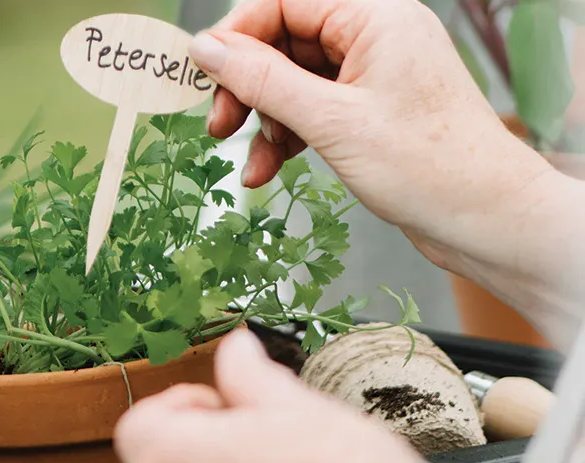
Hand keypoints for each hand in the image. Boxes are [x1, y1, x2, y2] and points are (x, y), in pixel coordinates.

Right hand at [185, 0, 556, 276]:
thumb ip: (263, 81)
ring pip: (295, 83)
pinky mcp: (372, 111)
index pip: (283, 2)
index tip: (204, 76)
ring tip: (251, 163)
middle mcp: (376, 35)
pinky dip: (288, 139)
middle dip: (248, 87)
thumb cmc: (425, 166)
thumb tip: (206, 49)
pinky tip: (268, 171)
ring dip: (265, 122)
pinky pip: (314, 111)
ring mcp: (375, 74)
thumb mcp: (329, 122)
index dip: (237, 36)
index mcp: (375, 16)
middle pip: (285, 42)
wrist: (483, 217)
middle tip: (219, 126)